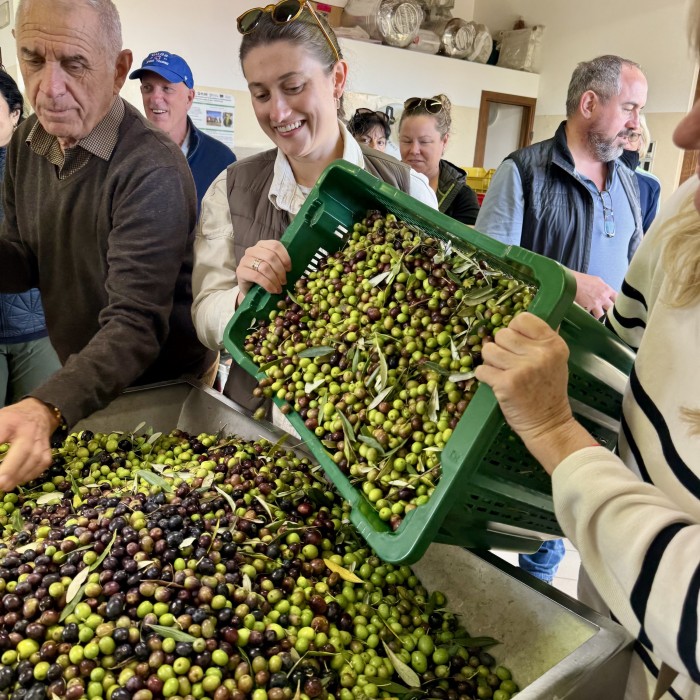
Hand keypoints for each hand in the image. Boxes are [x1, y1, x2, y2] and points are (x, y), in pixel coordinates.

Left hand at [0, 398, 57, 490]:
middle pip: (23, 450)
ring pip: (33, 461)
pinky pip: (40, 466)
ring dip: (18, 476)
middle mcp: (28, 431)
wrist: (39, 412)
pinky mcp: (48, 451)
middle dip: (10, 469)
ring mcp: (40, 441)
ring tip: (4, 486)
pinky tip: (17, 480)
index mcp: (10, 421)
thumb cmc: (11, 419)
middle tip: (0, 484)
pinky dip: (28, 476)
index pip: (1, 435)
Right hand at [236, 241, 291, 300]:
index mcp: (262, 245)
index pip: (275, 245)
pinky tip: (272, 290)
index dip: (285, 257)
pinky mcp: (240, 271)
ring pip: (264, 267)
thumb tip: (292, 268)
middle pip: (270, 257)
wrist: (251, 289)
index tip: (289, 269)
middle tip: (284, 282)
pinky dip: (268, 284)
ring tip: (279, 288)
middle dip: (280, 271)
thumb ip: (281, 262)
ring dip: (275, 279)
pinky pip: (257, 277)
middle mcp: (252, 250)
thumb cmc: (265, 276)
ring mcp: (245, 260)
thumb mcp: (274, 267)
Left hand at [475, 313, 594, 472]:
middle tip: (509, 364)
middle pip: (502, 334)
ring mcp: (522, 368)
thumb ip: (541, 340)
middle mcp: (540, 353)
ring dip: (490, 362)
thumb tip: (522, 319)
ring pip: (488, 350)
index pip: (522, 319)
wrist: (548, 424)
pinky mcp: (506, 383)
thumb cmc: (547, 392)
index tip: (515, 344)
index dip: (514, 329)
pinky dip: (485, 377)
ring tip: (503, 373)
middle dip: (500, 348)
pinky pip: (481, 370)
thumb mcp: (555, 361)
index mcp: (553, 344)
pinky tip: (497, 384)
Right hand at [570, 271, 616, 318]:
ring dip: (601, 319)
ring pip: (603, 316)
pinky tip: (589, 322)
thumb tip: (606, 293)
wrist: (570, 281)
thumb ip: (603, 288)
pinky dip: (590, 320)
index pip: (618, 299)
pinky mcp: (587, 308)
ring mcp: (595, 304)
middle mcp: (603, 297)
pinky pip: (591, 317)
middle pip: (612, 309)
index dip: (618, 304)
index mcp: (607, 289)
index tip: (616, 308)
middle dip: (611, 313)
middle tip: (610, 318)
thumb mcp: (596, 280)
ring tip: (601, 323)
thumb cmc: (581, 279)